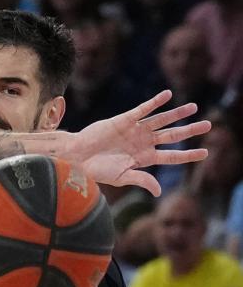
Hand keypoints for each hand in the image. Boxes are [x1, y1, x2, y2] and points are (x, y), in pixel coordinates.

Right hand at [69, 90, 210, 195]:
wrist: (77, 156)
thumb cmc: (97, 170)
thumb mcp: (121, 177)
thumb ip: (142, 180)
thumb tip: (160, 191)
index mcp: (144, 159)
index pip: (171, 157)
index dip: (188, 155)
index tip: (205, 153)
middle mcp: (143, 143)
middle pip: (172, 136)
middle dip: (190, 131)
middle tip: (209, 125)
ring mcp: (135, 130)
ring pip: (161, 121)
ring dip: (177, 114)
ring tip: (193, 108)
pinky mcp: (124, 120)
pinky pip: (143, 110)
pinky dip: (155, 102)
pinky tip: (168, 95)